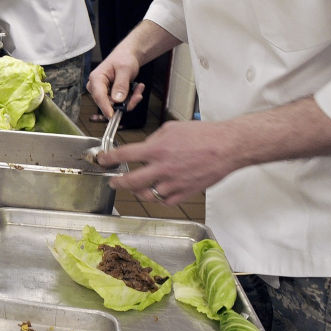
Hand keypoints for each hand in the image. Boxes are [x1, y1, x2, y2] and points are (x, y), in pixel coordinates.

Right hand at [87, 49, 143, 118]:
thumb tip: (117, 100)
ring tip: (139, 88)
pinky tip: (137, 89)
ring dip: (131, 99)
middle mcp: (97, 87)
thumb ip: (121, 84)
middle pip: (108, 102)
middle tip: (138, 94)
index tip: (112, 115)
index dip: (105, 107)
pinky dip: (131, 98)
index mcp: (96, 78)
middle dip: (126, 101)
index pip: (99, 96)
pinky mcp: (111, 96)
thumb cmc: (123, 58)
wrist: (127, 56)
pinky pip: (121, 103)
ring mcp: (104, 93)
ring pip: (116, 105)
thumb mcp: (124, 69)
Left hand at [98, 120, 241, 204]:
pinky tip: (157, 191)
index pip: (124, 155)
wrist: (228, 147)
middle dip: (117, 182)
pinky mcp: (185, 193)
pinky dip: (158, 197)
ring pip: (146, 195)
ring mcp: (174, 183)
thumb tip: (143, 148)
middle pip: (130, 182)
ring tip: (136, 187)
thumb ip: (153, 140)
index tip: (103, 160)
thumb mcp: (171, 129)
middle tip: (114, 181)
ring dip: (137, 192)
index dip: (109, 159)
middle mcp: (163, 168)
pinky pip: (165, 201)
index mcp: (157, 150)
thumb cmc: (203, 135)